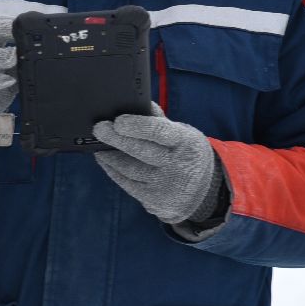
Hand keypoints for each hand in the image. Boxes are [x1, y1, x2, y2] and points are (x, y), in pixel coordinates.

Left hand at [92, 104, 223, 224]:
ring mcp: (166, 186)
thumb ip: (159, 121)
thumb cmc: (184, 152)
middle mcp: (178, 166)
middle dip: (116, 139)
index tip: (118, 121)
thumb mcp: (182, 134)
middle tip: (98, 129)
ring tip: (98, 144)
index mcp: (186, 143)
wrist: (205, 190)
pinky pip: (127, 183)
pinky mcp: (155, 201)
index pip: (160, 132)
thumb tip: (136, 104)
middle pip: (140, 151)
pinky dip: (113, 170)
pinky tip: (105, 160)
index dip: (138, 126)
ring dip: (110, 156)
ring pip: (129, 169)